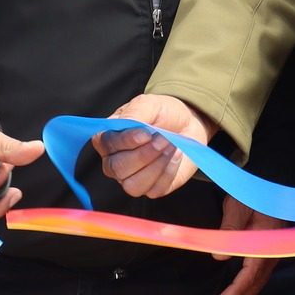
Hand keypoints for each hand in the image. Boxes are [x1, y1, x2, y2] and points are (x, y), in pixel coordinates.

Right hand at [97, 94, 215, 197]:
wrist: (188, 124)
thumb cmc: (163, 114)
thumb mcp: (148, 104)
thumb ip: (134, 113)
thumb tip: (125, 124)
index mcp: (109, 138)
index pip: (106, 145)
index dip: (125, 141)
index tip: (146, 134)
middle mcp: (116, 161)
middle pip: (117, 168)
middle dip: (144, 154)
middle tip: (163, 139)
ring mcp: (132, 177)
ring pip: (133, 185)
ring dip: (156, 166)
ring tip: (170, 147)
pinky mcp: (151, 188)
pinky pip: (155, 189)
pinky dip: (168, 173)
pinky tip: (175, 157)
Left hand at [205, 197, 282, 294]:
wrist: (271, 181)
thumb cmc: (253, 192)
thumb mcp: (237, 205)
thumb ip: (230, 229)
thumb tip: (218, 256)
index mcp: (266, 244)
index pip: (250, 276)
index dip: (234, 293)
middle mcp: (272, 253)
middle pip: (253, 286)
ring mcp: (271, 253)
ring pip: (255, 283)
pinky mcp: (267, 251)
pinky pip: (255, 275)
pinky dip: (242, 286)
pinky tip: (230, 290)